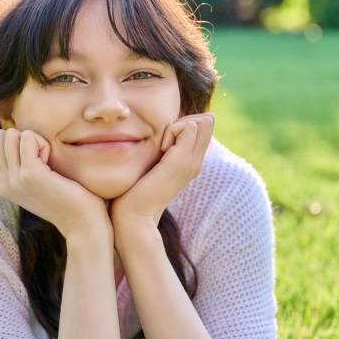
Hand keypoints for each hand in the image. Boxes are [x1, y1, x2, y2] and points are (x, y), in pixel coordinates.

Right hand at [0, 128, 110, 239]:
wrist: (81, 223)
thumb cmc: (66, 198)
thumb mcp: (36, 183)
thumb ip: (20, 165)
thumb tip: (14, 135)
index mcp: (2, 185)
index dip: (18, 142)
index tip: (36, 160)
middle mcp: (3, 183)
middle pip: (1, 137)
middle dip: (24, 139)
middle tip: (43, 159)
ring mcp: (14, 179)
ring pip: (12, 135)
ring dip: (35, 141)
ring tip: (47, 162)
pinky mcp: (30, 174)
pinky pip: (28, 138)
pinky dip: (44, 144)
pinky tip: (51, 163)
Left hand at [109, 113, 214, 234]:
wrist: (135, 217)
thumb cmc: (133, 193)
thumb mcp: (150, 167)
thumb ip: (157, 152)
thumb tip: (156, 136)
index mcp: (189, 163)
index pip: (202, 126)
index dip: (181, 125)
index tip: (162, 143)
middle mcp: (196, 162)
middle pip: (204, 122)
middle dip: (180, 123)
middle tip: (161, 143)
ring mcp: (192, 162)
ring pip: (198, 122)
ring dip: (175, 126)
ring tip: (160, 148)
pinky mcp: (182, 161)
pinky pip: (189, 127)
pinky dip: (171, 130)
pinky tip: (159, 150)